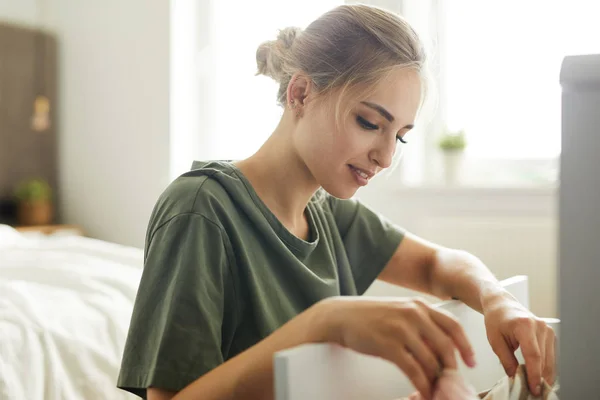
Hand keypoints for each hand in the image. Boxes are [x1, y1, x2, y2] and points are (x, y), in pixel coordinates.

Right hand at [316, 297, 475, 399]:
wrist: (340, 316)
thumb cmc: (369, 315)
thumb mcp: (398, 310)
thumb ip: (419, 321)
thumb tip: (439, 344)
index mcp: (419, 305)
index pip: (453, 325)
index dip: (466, 345)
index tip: (471, 361)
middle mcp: (413, 314)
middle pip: (445, 345)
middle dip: (452, 367)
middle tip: (452, 381)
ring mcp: (401, 329)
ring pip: (430, 360)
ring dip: (436, 380)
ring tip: (437, 390)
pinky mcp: (388, 345)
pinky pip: (413, 369)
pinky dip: (422, 384)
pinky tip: (424, 391)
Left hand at [483, 294, 555, 395]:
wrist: (502, 304)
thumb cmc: (496, 319)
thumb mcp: (495, 340)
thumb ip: (506, 360)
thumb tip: (516, 378)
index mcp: (524, 325)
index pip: (533, 355)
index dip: (534, 374)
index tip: (533, 388)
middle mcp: (540, 326)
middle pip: (544, 359)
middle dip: (539, 378)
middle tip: (532, 392)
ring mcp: (548, 329)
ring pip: (550, 359)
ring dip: (544, 374)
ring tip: (535, 386)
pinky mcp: (550, 334)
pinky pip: (551, 355)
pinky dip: (545, 366)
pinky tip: (539, 375)